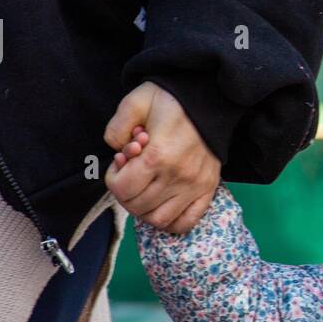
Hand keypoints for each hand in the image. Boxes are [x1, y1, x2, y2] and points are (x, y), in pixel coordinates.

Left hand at [104, 82, 220, 232]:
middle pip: (137, 206)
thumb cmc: (170, 100)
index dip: (113, 179)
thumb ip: (116, 128)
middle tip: (131, 173)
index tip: (120, 163)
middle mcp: (178, 176)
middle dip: (125, 192)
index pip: (123, 189)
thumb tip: (118, 153)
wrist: (209, 99)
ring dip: (144, 210)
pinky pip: (186, 221)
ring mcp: (195, 185)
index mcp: (158, 155)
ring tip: (144, 190)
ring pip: (159, 219)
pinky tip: (162, 205)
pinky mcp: (208, 189)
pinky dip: (170, 222)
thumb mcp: (135, 102)